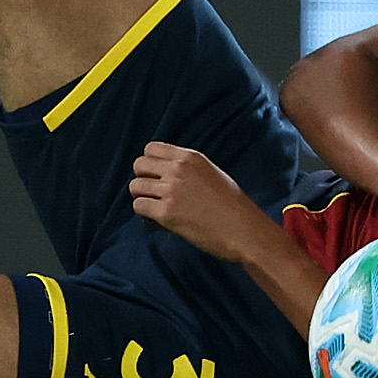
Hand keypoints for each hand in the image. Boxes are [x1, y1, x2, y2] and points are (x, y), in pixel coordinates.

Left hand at [130, 143, 281, 263]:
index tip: (157, 177)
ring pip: (135, 187)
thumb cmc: (231, 205)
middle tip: (154, 194)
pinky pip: (138, 207)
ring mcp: (171, 190)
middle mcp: (178, 169)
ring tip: (157, 209)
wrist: (242, 229)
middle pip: (139, 165)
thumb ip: (187, 168)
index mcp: (190, 157)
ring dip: (142, 198)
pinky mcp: (166, 212)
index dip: (150, 164)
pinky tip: (159, 220)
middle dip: (143, 179)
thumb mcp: (211, 172)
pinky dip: (145, 214)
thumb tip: (162, 173)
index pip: (151, 148)